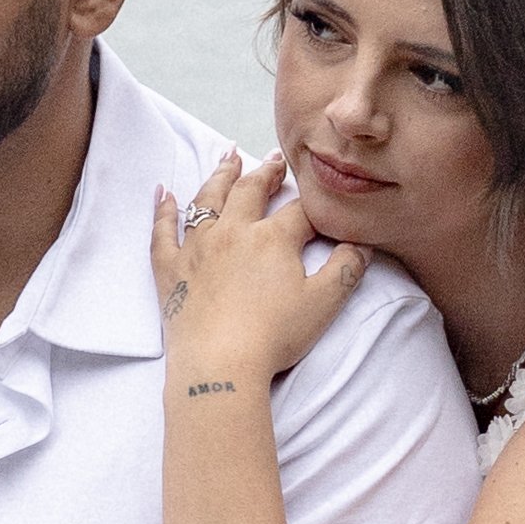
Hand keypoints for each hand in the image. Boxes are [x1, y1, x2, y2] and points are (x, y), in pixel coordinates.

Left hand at [151, 150, 370, 389]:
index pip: (298, 211)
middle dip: (265, 173)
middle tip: (274, 160)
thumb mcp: (323, 304)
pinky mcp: (170, 269)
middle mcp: (232, 232)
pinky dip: (162, 211)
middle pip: (249, 191)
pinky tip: (163, 194)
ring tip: (227, 157)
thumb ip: (346, 270)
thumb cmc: (273, 337)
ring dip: (220, 176)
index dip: (312, 205)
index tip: (321, 202)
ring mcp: (197, 247)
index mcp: (272, 238)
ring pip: (207, 200)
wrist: (220, 365)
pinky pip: (162, 231)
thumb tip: (362, 245)